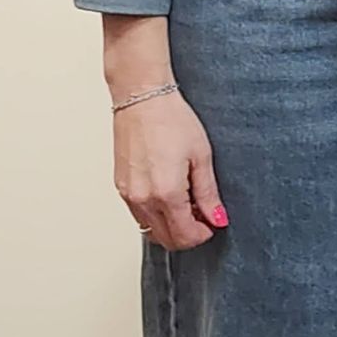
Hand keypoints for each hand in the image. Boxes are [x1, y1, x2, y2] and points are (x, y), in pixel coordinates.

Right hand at [114, 89, 227, 248]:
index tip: (211, 223)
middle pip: (166, 239)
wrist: (142, 98)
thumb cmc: (170, 119)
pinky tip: (168, 194)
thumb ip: (208, 193)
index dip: (202, 235)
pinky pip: (138, 214)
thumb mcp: (201, 156)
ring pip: (150, 229)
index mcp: (166, 193)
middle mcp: (143, 198)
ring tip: (186, 201)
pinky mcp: (120, 186)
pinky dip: (155, 214)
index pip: (184, 236)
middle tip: (201, 214)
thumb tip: (216, 217)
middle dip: (187, 234)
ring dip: (170, 225)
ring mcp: (128, 194)